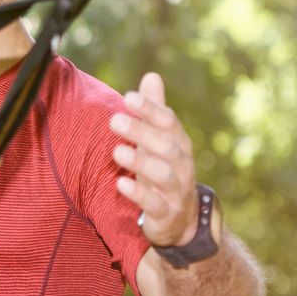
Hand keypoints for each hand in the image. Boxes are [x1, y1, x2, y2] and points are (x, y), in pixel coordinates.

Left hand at [109, 72, 197, 246]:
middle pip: (166, 146)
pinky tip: (120, 184)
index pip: (169, 122)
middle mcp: (182, 165)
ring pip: (164, 174)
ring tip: (117, 151)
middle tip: (114, 120)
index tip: (128, 97)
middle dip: (142, 132)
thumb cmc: (163, 171)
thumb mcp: (160, 141)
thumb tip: (151, 75)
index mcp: (179, 144)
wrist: (181, 221)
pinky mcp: (166, 214)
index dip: (151, 109)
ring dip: (140, 162)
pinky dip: (139, 194)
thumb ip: (155, 111)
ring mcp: (176, 191)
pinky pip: (155, 204)